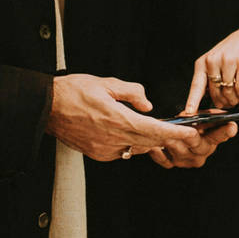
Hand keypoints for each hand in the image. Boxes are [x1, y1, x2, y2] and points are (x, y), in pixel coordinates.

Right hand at [45, 74, 199, 161]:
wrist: (47, 107)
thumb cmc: (73, 91)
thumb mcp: (106, 83)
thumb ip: (131, 92)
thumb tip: (147, 102)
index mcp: (117, 120)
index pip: (155, 130)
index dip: (175, 133)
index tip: (191, 133)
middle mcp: (113, 139)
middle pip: (149, 142)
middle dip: (168, 138)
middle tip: (186, 133)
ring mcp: (104, 150)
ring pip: (137, 148)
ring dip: (150, 141)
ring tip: (163, 132)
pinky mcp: (97, 154)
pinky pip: (123, 152)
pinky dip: (133, 144)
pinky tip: (134, 134)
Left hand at [148, 121, 238, 168]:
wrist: (168, 135)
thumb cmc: (186, 124)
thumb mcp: (196, 116)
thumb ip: (203, 115)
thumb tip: (201, 114)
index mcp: (211, 140)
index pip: (220, 135)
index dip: (225, 131)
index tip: (232, 125)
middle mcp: (201, 153)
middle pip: (199, 145)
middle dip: (192, 137)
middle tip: (190, 132)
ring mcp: (186, 160)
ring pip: (181, 152)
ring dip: (174, 143)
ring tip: (167, 135)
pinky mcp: (172, 163)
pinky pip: (165, 160)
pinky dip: (159, 154)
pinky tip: (154, 148)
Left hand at [185, 27, 238, 112]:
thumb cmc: (230, 53)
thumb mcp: (214, 63)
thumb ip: (210, 79)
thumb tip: (211, 102)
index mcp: (203, 62)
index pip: (196, 85)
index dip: (193, 100)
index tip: (189, 112)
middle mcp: (213, 60)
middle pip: (215, 92)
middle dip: (222, 103)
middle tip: (228, 105)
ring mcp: (227, 61)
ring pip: (228, 91)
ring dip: (234, 100)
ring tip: (237, 100)